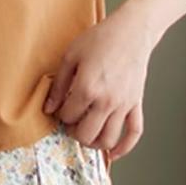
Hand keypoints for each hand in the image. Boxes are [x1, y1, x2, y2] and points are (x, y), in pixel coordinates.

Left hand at [42, 8, 156, 161]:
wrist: (131, 31)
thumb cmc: (100, 39)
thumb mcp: (70, 56)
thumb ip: (58, 85)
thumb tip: (49, 108)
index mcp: (87, 88)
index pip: (68, 116)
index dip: (60, 114)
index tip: (60, 107)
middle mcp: (106, 101)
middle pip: (86, 134)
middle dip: (74, 132)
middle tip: (70, 123)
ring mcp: (124, 105)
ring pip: (108, 140)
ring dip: (94, 143)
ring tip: (86, 134)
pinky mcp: (136, 104)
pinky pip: (134, 133)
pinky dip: (124, 148)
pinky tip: (113, 153)